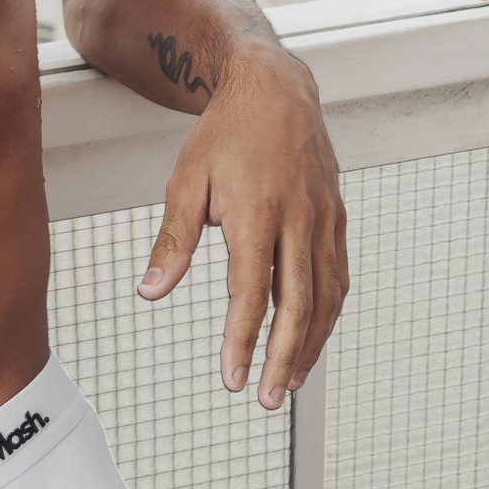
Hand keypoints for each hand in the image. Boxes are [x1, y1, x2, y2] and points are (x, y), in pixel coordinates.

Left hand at [135, 44, 348, 408]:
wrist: (275, 89)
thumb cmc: (224, 135)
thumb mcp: (185, 181)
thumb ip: (172, 240)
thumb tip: (149, 292)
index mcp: (256, 211)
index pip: (250, 291)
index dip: (242, 340)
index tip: (231, 378)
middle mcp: (298, 219)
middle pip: (298, 305)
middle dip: (283, 358)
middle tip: (267, 399)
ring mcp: (324, 219)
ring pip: (326, 297)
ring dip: (311, 345)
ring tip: (291, 383)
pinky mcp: (338, 218)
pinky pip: (338, 277)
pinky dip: (329, 315)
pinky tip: (312, 338)